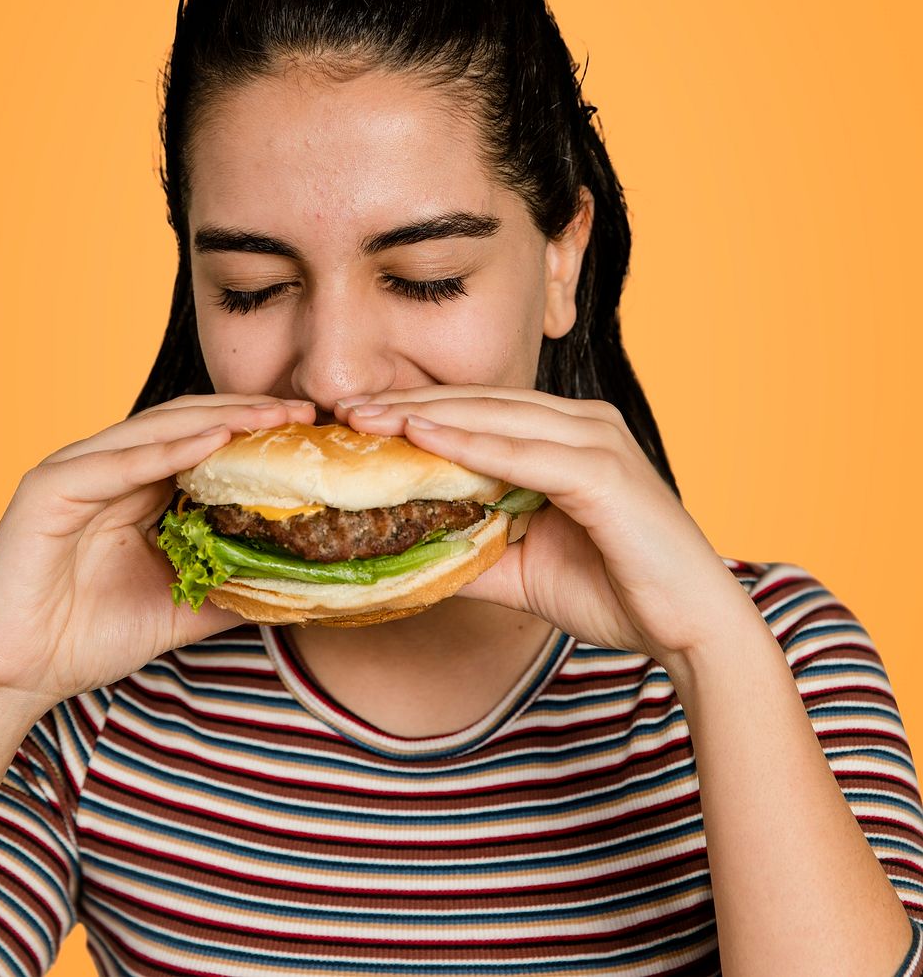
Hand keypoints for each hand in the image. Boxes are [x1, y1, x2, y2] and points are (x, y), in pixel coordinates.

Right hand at [0, 394, 315, 719]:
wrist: (14, 677)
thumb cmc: (87, 638)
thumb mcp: (182, 606)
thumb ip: (231, 585)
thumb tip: (299, 583)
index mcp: (135, 487)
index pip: (203, 441)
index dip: (255, 432)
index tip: (310, 431)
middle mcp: (107, 469)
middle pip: (187, 425)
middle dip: (248, 415)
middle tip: (303, 411)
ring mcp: (76, 472)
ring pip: (157, 431)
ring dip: (218, 421)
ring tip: (270, 417)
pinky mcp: (49, 488)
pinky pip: (117, 464)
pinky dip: (167, 450)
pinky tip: (213, 441)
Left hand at [336, 386, 751, 664]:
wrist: (691, 629)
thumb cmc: (616, 591)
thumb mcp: (522, 567)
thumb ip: (470, 549)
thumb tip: (402, 551)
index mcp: (568, 436)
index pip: (478, 413)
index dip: (416, 411)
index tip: (356, 419)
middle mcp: (583, 424)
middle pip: (479, 404)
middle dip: (407, 404)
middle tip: (342, 407)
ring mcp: (597, 441)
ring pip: (495, 418)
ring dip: (426, 416)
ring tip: (366, 417)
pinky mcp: (605, 473)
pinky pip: (523, 454)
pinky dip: (470, 445)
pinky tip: (422, 438)